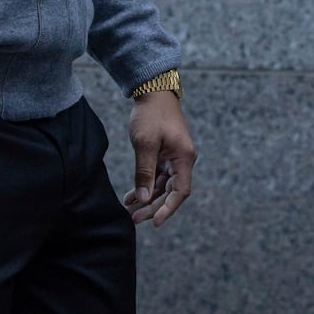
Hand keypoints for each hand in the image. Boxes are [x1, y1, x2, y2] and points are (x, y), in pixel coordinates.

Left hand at [123, 91, 196, 227]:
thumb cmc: (151, 114)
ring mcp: (173, 158)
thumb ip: (145, 172)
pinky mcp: (164, 154)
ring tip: (129, 211)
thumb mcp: (145, 143)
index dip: (168, 209)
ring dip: (147, 199)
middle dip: (153, 207)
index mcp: (184, 158)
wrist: (153, 90)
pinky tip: (131, 196)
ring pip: (162, 186)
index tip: (155, 222)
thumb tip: (143, 198)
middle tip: (134, 218)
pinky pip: (156, 176)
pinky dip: (145, 186)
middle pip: (170, 192)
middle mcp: (182, 160)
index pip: (180, 192)